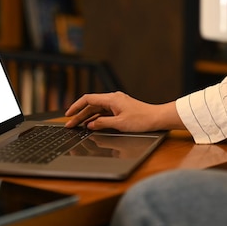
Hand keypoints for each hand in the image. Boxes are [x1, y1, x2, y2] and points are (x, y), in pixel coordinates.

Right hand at [64, 91, 183, 131]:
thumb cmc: (142, 120)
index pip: (88, 99)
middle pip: (91, 106)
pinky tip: (91, 125)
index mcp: (111, 99)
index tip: (68, 114)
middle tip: (70, 125)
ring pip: (97, 110)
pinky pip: (104, 113)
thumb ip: (103, 124)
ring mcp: (117, 104)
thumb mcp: (120, 124)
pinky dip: (97, 119)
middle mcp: (113, 99)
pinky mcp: (121, 109)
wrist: (157, 118)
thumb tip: (90, 125)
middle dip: (79, 115)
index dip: (76, 106)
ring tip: (77, 126)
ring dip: (87, 118)